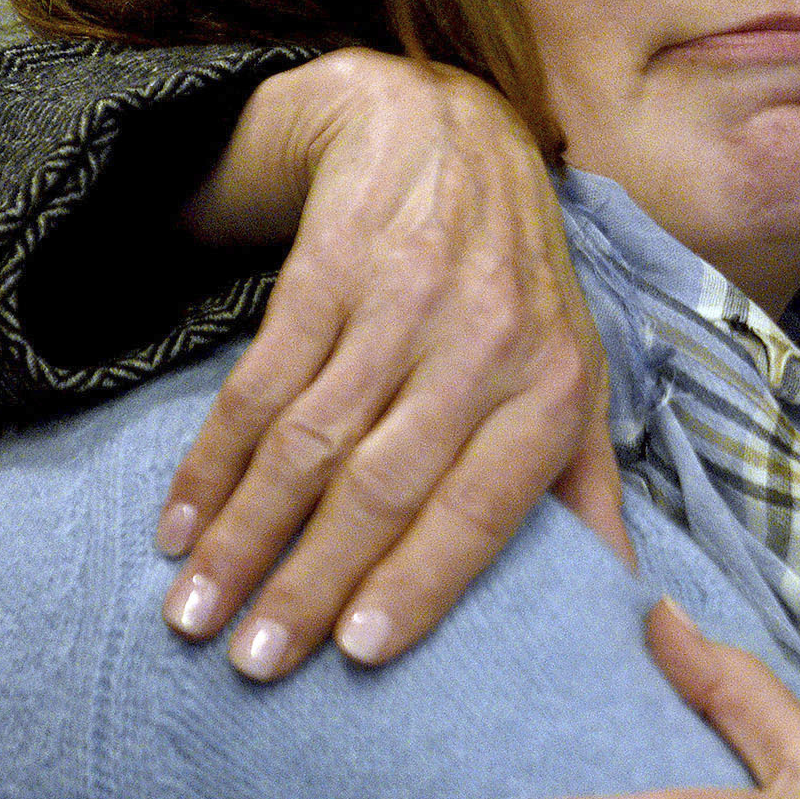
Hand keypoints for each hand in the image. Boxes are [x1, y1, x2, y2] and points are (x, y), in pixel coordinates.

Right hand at [154, 49, 632, 680]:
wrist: (449, 135)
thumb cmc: (519, 287)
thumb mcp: (576, 372)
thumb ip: (588, 488)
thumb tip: (622, 611)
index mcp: (555, 387)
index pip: (483, 506)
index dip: (420, 582)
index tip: (355, 657)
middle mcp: (486, 344)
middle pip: (384, 485)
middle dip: (311, 582)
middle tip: (252, 662)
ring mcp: (405, 301)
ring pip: (310, 442)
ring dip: (243, 535)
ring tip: (193, 613)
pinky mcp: (330, 266)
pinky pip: (259, 383)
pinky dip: (211, 461)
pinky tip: (177, 523)